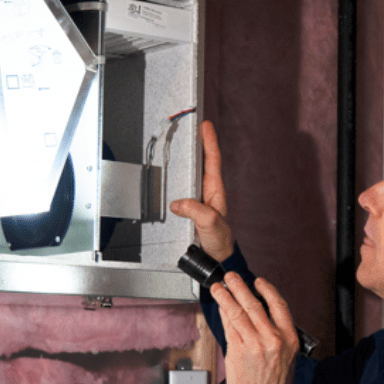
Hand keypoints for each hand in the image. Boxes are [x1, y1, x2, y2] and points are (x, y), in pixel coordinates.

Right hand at [169, 120, 234, 261]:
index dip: (209, 141)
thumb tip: (178, 203)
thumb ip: (196, 211)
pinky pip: (178, 190)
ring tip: (173, 145)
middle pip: (199, 162)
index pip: (213, 160)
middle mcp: (206, 191)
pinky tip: (163, 177)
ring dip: (181, 161)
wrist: (215, 258)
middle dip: (195, 143)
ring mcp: (196, 199)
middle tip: (187, 127)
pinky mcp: (187, 209)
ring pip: (187, 175)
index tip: (205, 125)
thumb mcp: (210, 223)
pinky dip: (171, 181)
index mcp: (215, 190)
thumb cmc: (220, 240)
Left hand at [210, 272, 298, 383]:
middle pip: (254, 304)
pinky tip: (220, 307)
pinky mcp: (237, 351)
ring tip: (219, 287)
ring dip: (225, 297)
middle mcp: (273, 339)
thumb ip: (273, 334)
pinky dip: (223, 314)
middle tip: (231, 277)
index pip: (279, 305)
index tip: (259, 282)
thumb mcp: (285, 356)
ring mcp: (254, 345)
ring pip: (237, 313)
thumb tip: (255, 313)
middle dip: (240, 287)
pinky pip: (228, 327)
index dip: (267, 290)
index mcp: (289, 338)